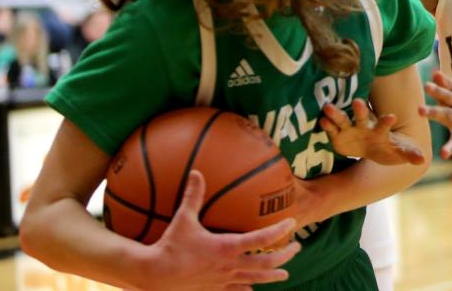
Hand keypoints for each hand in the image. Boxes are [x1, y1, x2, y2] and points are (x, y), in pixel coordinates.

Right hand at [144, 171, 299, 290]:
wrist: (154, 276)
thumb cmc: (170, 246)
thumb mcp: (183, 218)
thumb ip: (193, 196)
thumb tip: (196, 172)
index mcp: (227, 247)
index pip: (261, 239)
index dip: (279, 231)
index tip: (292, 223)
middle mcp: (230, 266)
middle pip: (266, 263)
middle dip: (284, 256)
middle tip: (297, 248)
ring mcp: (223, 281)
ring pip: (255, 280)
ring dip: (272, 275)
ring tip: (285, 274)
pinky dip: (248, 288)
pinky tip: (252, 288)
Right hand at [320, 99, 424, 165]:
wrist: (373, 149)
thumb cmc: (388, 148)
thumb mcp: (399, 152)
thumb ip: (409, 154)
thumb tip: (422, 160)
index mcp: (380, 130)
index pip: (384, 123)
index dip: (387, 121)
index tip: (392, 116)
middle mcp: (364, 126)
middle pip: (362, 116)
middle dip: (360, 110)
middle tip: (359, 102)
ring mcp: (349, 129)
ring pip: (342, 119)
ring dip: (335, 113)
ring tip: (328, 107)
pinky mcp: (337, 136)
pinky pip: (331, 129)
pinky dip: (327, 125)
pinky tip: (322, 121)